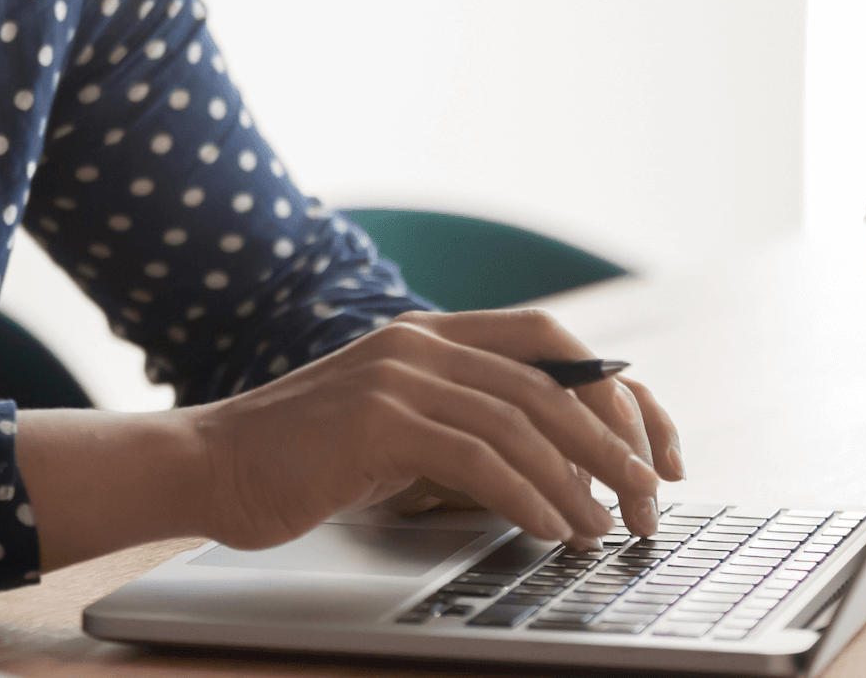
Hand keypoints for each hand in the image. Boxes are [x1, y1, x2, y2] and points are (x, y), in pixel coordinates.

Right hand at [186, 307, 683, 551]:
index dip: (613, 392)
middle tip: (648, 500)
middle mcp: (418, 343)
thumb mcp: (396, 432)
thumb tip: (562, 469)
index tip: (654, 449)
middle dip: (614, 444)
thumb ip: (462, 429)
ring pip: (522, 421)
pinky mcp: (376, 422)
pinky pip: (476, 457)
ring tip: (604, 529)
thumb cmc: (302, 461)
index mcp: (428, 336)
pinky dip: (527, 496)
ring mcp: (396, 376)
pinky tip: (548, 529)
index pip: (550, 342)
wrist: (211, 464)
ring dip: (578, 482)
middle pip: (551, 381)